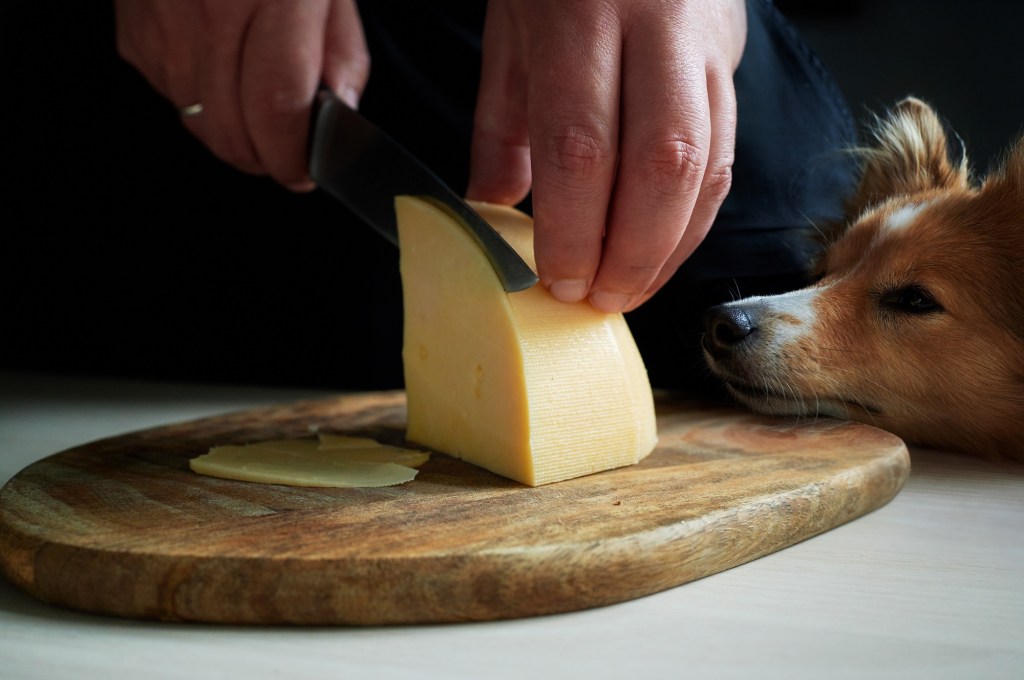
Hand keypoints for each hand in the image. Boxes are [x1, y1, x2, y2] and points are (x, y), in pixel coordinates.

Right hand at [115, 0, 369, 190]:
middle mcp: (210, 9)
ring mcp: (163, 20)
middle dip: (265, 159)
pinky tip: (222, 70)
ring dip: (234, 135)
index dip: (292, 157)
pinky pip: (171, 95)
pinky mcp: (134, 31)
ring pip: (198, 122)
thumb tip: (341, 117)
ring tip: (258, 106)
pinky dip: (201, 103)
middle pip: (231, 130)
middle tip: (287, 154)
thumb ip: (343, 54)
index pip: (276, 107)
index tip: (305, 173)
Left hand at [467, 0, 746, 311]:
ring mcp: (702, 42)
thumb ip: (500, 124)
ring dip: (670, 246)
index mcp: (580, 12)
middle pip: (660, 165)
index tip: (558, 279)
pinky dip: (695, 216)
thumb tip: (490, 207)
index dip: (573, 230)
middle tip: (600, 300)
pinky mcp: (730, 59)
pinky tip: (665, 248)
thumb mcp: (510, 28)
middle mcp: (654, 25)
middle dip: (631, 253)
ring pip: (707, 165)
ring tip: (632, 288)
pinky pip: (727, 153)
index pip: (580, 147)